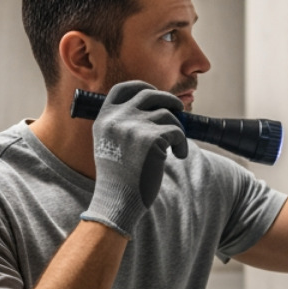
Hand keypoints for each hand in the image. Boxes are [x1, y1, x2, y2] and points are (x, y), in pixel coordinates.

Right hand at [79, 81, 187, 236]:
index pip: (124, 89)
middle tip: (179, 110)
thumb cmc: (119, 177)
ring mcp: (134, 127)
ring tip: (175, 148)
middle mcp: (117, 118)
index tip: (154, 93)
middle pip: (150, 95)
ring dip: (177, 129)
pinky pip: (177, 132)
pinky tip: (179, 155)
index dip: (142, 87)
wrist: (117, 201)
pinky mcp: (152, 138)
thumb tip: (155, 109)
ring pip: (168, 115)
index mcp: (104, 118)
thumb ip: (123, 124)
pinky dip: (182, 143)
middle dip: (169, 99)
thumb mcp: (111, 144)